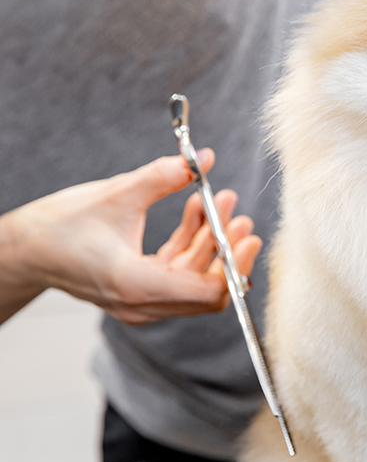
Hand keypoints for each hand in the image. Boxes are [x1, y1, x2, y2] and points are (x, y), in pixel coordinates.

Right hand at [0, 150, 261, 324]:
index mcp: (136, 285)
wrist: (24, 250)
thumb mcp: (115, 194)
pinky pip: (177, 271)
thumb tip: (202, 159)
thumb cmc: (59, 226)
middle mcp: (141, 303)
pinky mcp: (139, 291)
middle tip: (239, 214)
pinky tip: (198, 211)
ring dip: (210, 241)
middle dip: (226, 249)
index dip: (234, 265)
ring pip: (193, 278)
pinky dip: (190, 243)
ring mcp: (141, 302)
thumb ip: (162, 177)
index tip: (246, 235)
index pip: (206, 292)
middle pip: (205, 288)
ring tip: (222, 200)